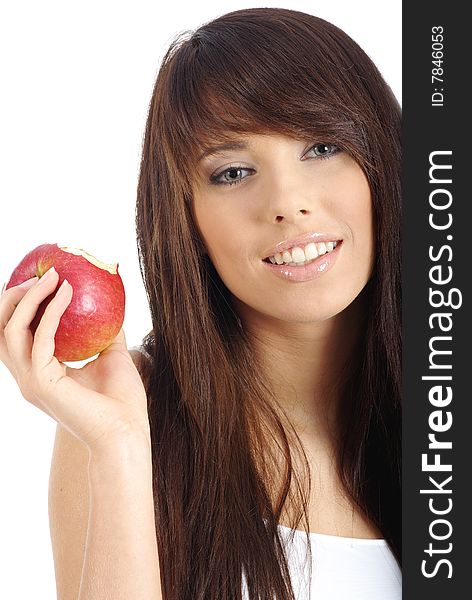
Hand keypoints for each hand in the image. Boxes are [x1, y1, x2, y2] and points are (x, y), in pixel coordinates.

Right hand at [0, 267, 150, 452]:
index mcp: (40, 374)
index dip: (20, 305)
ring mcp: (31, 382)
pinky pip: (41, 338)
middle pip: (1, 330)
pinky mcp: (42, 383)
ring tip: (52, 276)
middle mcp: (28, 378)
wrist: (127, 431)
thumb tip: (108, 304)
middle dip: (14, 297)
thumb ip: (103, 331)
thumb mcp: (111, 355)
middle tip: (40, 274)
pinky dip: (52, 310)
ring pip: (11, 330)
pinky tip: (68, 292)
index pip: (16, 334)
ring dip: (29, 298)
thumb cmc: (122, 400)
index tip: (38, 278)